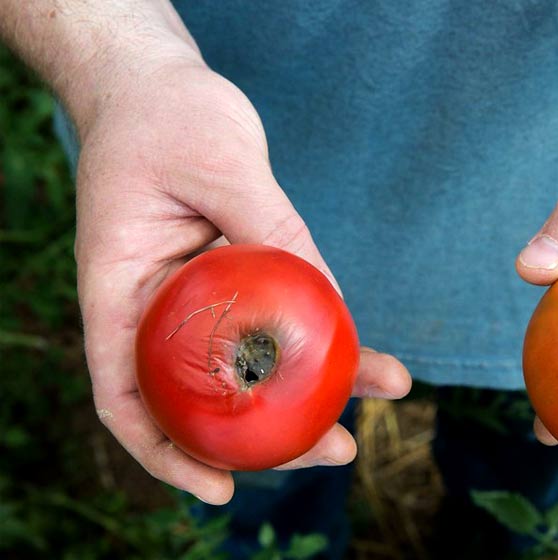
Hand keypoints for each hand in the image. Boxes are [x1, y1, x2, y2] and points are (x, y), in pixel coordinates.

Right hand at [75, 55, 410, 503]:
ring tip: (384, 388)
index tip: (220, 487)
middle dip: (266, 438)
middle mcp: (157, 305)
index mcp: (120, 290)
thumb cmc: (167, 115)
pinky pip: (277, 318)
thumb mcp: (217, 159)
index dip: (165, 454)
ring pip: (247, 363)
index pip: (127, 394)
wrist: (159, 87)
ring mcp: (200, 294)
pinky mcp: (240, 272)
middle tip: (338, 449)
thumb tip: (330, 297)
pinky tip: (367, 350)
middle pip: (199, 397)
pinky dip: (318, 340)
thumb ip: (268, 225)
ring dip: (308, 392)